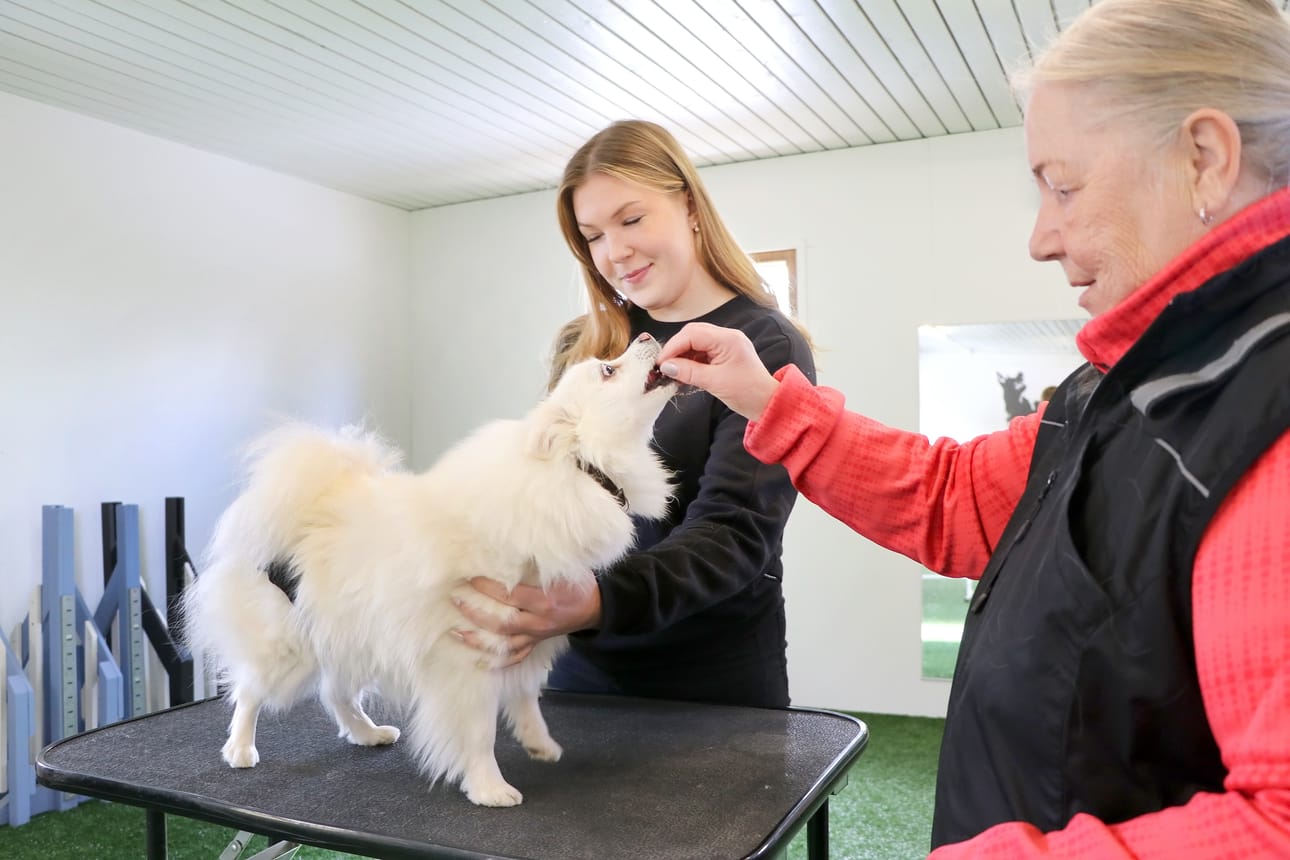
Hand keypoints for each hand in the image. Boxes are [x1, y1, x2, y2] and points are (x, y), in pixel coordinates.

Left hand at [452, 576, 600, 668]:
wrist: (596, 607)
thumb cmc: (579, 583)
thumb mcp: (565, 570)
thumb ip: (541, 564)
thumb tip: (512, 548)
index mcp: (546, 601)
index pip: (511, 595)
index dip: (488, 588)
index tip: (470, 578)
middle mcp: (539, 622)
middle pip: (502, 623)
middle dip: (476, 613)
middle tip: (455, 600)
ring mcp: (537, 635)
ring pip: (505, 644)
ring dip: (479, 640)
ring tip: (456, 633)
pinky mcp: (537, 642)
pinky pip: (517, 656)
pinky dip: (498, 660)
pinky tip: (479, 659)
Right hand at [657, 323, 779, 420]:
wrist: (767, 404)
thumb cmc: (747, 393)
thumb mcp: (714, 383)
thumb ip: (688, 372)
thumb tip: (666, 366)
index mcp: (728, 339)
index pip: (692, 334)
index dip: (673, 347)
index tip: (661, 363)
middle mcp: (727, 337)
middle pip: (693, 334)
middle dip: (676, 349)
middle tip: (664, 366)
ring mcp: (726, 345)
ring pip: (695, 342)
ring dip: (682, 355)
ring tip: (672, 372)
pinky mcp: (724, 354)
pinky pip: (702, 351)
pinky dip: (690, 361)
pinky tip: (683, 373)